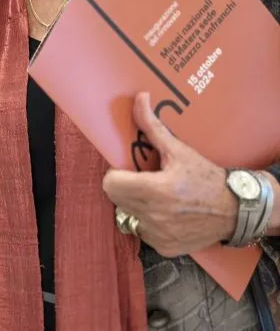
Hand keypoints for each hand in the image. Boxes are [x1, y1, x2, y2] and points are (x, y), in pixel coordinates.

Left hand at [103, 93, 235, 257]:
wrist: (236, 210)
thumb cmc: (206, 178)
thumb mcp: (179, 150)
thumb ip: (152, 127)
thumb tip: (139, 98)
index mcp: (156, 190)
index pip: (110, 184)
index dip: (116, 175)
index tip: (128, 171)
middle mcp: (155, 216)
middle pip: (116, 199)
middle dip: (124, 188)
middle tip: (143, 182)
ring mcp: (159, 235)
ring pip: (127, 216)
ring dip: (134, 207)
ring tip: (155, 198)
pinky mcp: (164, 248)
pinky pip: (142, 232)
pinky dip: (148, 223)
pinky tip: (165, 214)